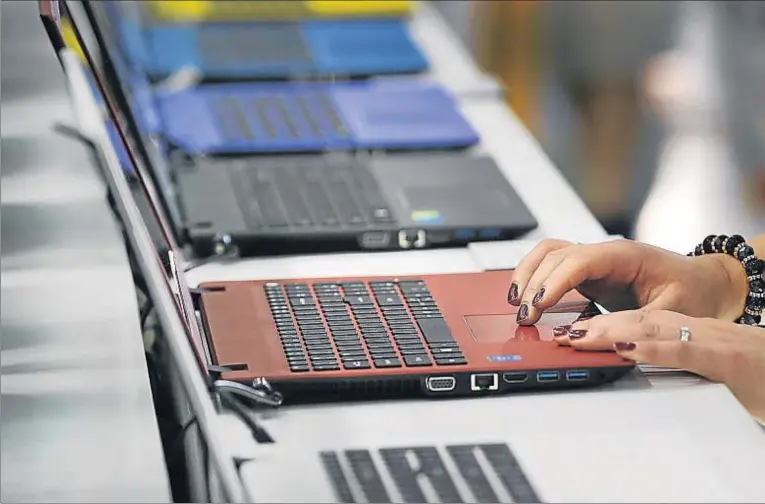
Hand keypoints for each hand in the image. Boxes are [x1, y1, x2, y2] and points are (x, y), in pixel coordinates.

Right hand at [509, 239, 748, 324]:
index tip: (538, 303)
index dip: (554, 281)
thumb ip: (637, 325)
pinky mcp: (589, 273)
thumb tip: (601, 337)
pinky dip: (535, 275)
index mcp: (625, 255)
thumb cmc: (695, 292)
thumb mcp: (673, 313)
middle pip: (556, 256)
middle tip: (524, 315)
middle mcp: (605, 254)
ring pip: (549, 254)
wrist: (707, 284)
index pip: (578, 260)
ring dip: (528, 274)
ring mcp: (595, 261)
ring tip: (515, 302)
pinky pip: (553, 264)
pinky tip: (526, 295)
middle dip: (535, 285)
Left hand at [552, 310, 764, 421]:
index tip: (566, 334)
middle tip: (558, 335)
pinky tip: (626, 348)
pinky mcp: (724, 359)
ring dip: (611, 332)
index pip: (632, 321)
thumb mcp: (700, 364)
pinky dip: (652, 348)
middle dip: (593, 327)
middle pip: (634, 320)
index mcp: (682, 330)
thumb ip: (666, 359)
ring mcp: (706, 342)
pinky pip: (683, 350)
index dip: (597, 324)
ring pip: (652, 329)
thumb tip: (624, 363)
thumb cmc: (749, 370)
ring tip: (578, 337)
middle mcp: (690, 330)